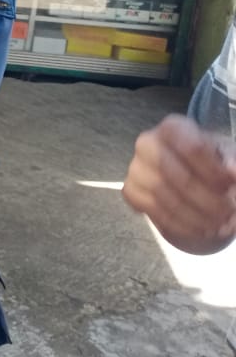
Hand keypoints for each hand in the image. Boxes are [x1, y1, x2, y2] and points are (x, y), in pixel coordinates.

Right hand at [123, 113, 235, 254]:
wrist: (193, 177)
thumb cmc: (212, 162)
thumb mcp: (227, 157)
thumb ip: (231, 162)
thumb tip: (231, 172)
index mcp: (173, 128)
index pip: (191, 147)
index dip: (213, 170)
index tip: (230, 185)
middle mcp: (147, 143)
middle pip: (174, 174)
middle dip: (205, 199)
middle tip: (227, 212)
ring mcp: (135, 167)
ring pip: (162, 195)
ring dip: (195, 216)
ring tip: (218, 225)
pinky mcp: (130, 190)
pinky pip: (152, 211)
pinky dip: (180, 225)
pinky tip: (199, 229)